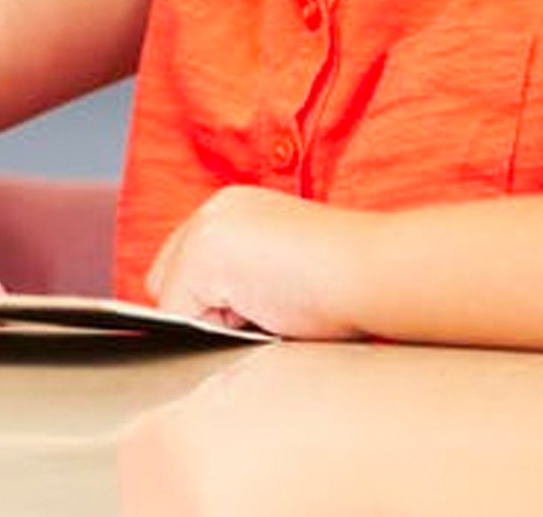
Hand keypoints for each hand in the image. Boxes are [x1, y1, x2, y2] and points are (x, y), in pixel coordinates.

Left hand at [145, 184, 370, 339]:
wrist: (374, 269)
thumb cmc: (345, 280)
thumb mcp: (280, 272)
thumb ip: (240, 283)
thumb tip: (208, 322)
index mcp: (233, 208)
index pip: (184, 263)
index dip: (206, 302)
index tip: (241, 320)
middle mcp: (213, 209)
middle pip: (168, 280)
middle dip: (200, 311)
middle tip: (259, 318)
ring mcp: (206, 229)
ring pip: (175, 303)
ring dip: (211, 324)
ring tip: (269, 314)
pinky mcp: (206, 255)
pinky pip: (183, 318)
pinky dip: (214, 335)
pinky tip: (263, 318)